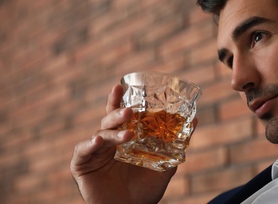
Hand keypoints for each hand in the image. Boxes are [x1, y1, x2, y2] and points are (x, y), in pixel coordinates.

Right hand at [70, 84, 176, 203]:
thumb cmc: (145, 190)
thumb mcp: (165, 165)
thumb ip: (177, 144)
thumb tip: (195, 119)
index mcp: (122, 139)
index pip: (119, 116)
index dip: (118, 100)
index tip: (120, 86)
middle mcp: (107, 142)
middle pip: (109, 121)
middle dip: (117, 113)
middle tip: (129, 111)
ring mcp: (94, 152)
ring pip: (100, 134)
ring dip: (113, 132)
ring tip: (128, 134)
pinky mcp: (82, 165)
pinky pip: (82, 151)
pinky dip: (89, 144)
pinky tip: (98, 141)